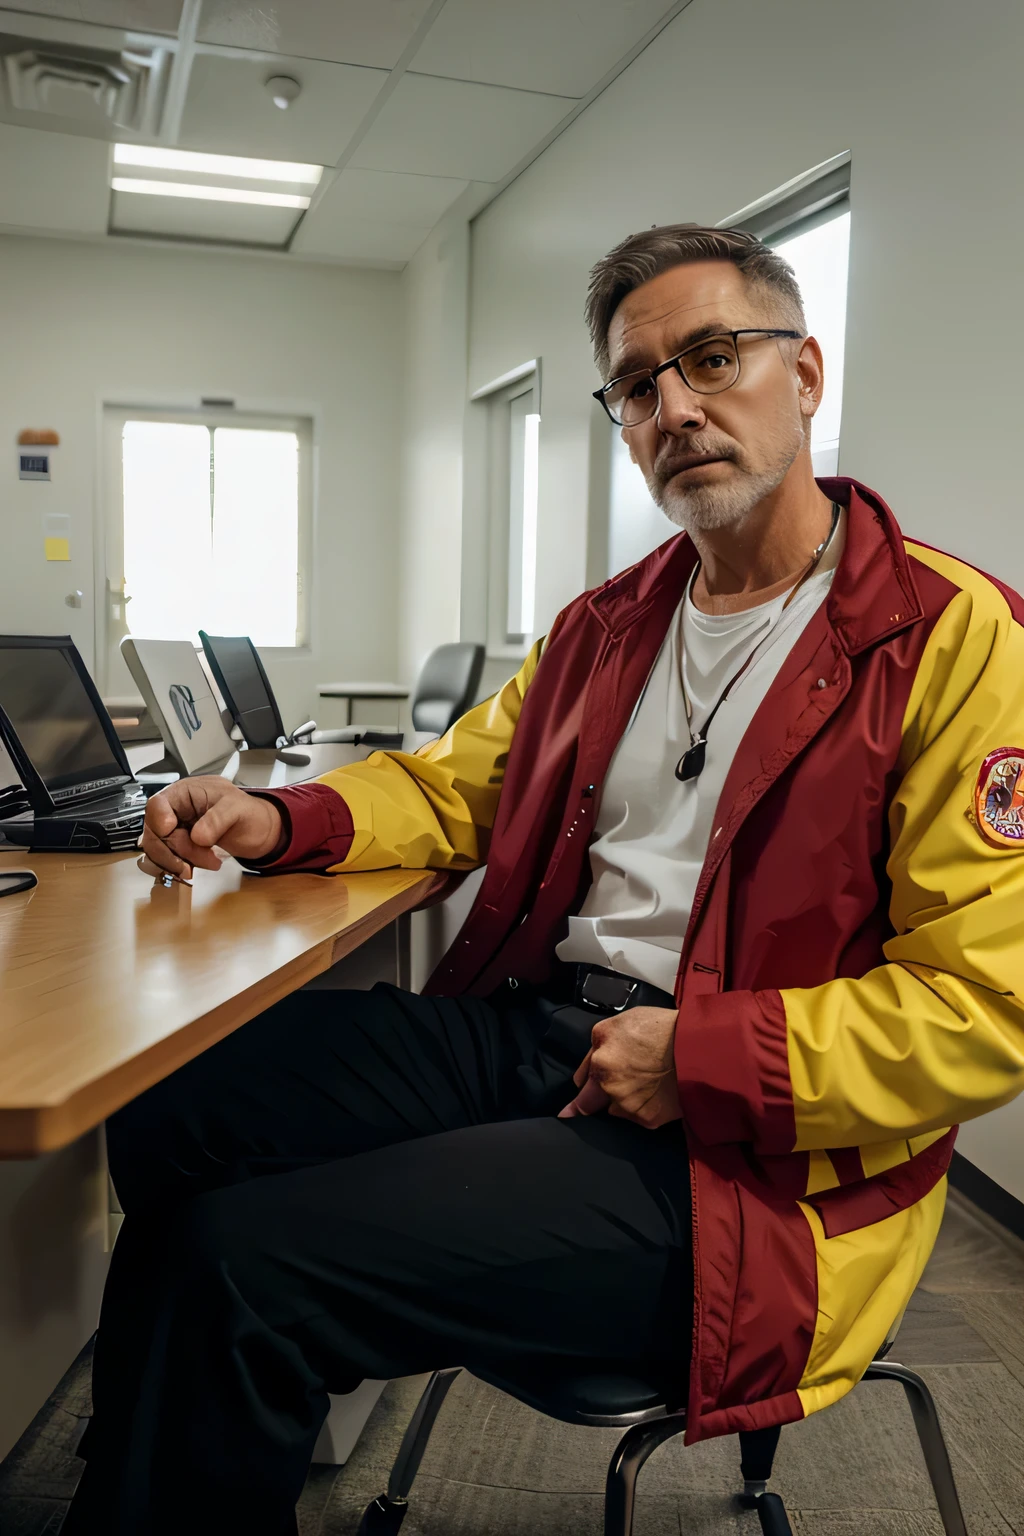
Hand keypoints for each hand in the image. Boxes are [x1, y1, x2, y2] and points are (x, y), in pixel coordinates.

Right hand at [137, 778, 282, 881]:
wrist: (256, 831)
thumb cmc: (248, 813)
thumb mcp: (238, 809)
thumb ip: (218, 818)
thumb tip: (197, 836)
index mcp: (184, 792)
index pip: (157, 805)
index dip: (160, 822)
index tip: (175, 834)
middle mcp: (174, 810)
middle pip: (154, 833)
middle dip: (176, 851)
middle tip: (206, 859)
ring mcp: (174, 830)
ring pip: (157, 850)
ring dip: (178, 863)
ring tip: (210, 862)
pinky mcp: (177, 847)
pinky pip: (165, 861)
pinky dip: (179, 868)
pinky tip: (200, 866)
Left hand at [557, 1006, 681, 1128]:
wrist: (699, 1049)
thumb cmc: (663, 1029)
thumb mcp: (623, 1021)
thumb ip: (600, 1043)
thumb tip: (588, 1067)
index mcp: (599, 1057)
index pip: (580, 1078)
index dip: (584, 1081)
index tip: (572, 1101)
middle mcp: (607, 1083)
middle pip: (588, 1102)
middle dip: (588, 1101)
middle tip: (580, 1111)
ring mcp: (626, 1104)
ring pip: (614, 1109)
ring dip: (621, 1101)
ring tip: (645, 1086)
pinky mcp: (646, 1119)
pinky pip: (636, 1117)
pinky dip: (642, 1109)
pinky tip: (657, 1094)